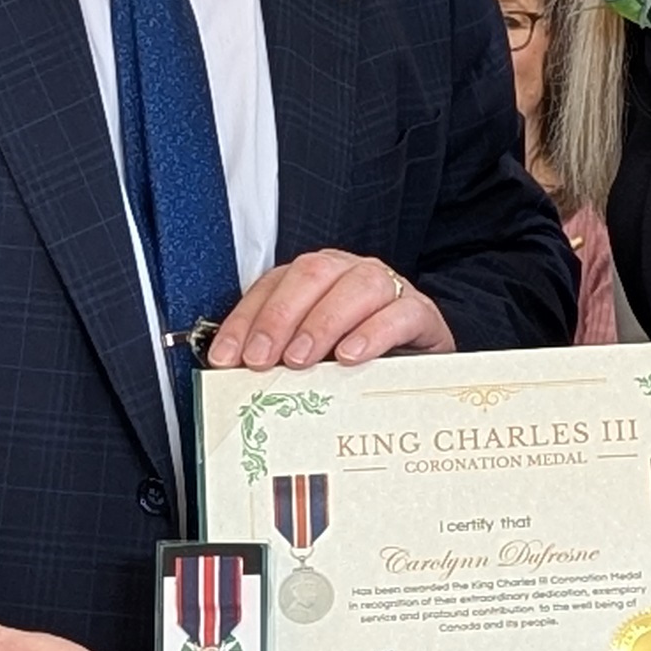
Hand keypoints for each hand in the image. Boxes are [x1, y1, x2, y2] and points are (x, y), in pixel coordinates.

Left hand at [203, 250, 448, 369]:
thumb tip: (236, 378)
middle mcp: (350, 273)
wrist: (424, 370)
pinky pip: (400, 313)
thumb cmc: (363, 362)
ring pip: (357, 285)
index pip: (273, 285)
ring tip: (301, 361)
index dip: (245, 320)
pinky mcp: (421, 313)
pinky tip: (351, 356)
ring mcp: (390, 288)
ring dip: (322, 323)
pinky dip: (373, 333)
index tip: (226, 358)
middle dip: (279, 318)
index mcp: (317, 278)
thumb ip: (280, 359)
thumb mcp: (315, 358)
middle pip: (312, 274)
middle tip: (261, 360)